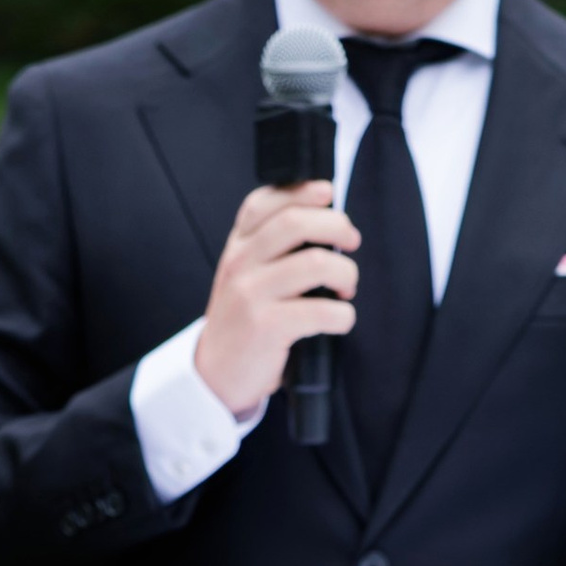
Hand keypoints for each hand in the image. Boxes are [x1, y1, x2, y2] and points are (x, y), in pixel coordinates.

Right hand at [193, 181, 359, 413]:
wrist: (215, 374)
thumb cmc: (243, 323)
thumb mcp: (245, 276)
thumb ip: (271, 248)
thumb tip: (326, 222)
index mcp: (237, 247)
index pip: (265, 201)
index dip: (302, 191)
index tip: (328, 194)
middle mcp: (240, 264)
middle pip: (295, 222)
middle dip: (337, 227)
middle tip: (350, 243)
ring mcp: (251, 295)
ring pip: (315, 263)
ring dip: (346, 274)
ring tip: (345, 288)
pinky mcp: (266, 327)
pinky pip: (322, 311)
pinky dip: (343, 316)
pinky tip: (338, 320)